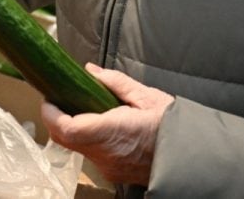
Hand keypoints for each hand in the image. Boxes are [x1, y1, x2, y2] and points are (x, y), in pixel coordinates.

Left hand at [40, 63, 173, 186]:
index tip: (49, 98)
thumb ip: (116, 82)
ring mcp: (109, 166)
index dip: (51, 114)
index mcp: (112, 131)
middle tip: (58, 98)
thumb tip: (90, 71)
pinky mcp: (114, 172)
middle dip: (55, 119)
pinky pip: (91, 154)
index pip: (67, 128)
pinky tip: (98, 124)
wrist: (194, 157)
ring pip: (76, 148)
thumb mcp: (148, 97)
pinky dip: (86, 138)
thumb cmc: (173, 126)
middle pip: (65, 140)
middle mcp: (106, 154)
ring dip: (71, 128)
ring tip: (80, 107)